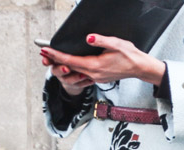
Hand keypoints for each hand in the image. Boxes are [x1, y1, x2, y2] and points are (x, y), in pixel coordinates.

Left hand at [41, 34, 165, 86]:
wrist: (140, 68)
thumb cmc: (130, 55)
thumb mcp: (116, 44)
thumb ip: (101, 40)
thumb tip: (89, 38)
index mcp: (95, 66)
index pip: (70, 60)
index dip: (56, 55)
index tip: (45, 49)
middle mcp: (93, 74)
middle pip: (69, 67)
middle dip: (55, 60)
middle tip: (42, 53)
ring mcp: (95, 77)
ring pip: (74, 71)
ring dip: (62, 65)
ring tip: (51, 58)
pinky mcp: (98, 77)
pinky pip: (82, 74)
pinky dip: (72, 69)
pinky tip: (68, 66)